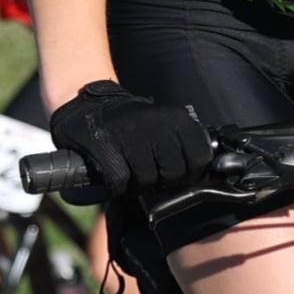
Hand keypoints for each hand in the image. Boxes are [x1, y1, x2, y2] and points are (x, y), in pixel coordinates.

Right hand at [48, 81, 210, 197]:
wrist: (92, 108)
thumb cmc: (134, 125)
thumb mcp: (166, 126)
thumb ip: (185, 145)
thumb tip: (202, 175)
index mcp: (177, 119)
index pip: (200, 158)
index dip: (190, 173)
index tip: (178, 174)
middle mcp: (157, 124)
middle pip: (174, 174)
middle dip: (163, 182)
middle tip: (151, 175)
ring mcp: (131, 134)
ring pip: (148, 180)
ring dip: (139, 185)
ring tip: (132, 173)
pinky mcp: (106, 145)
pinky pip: (121, 181)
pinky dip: (118, 185)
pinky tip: (115, 175)